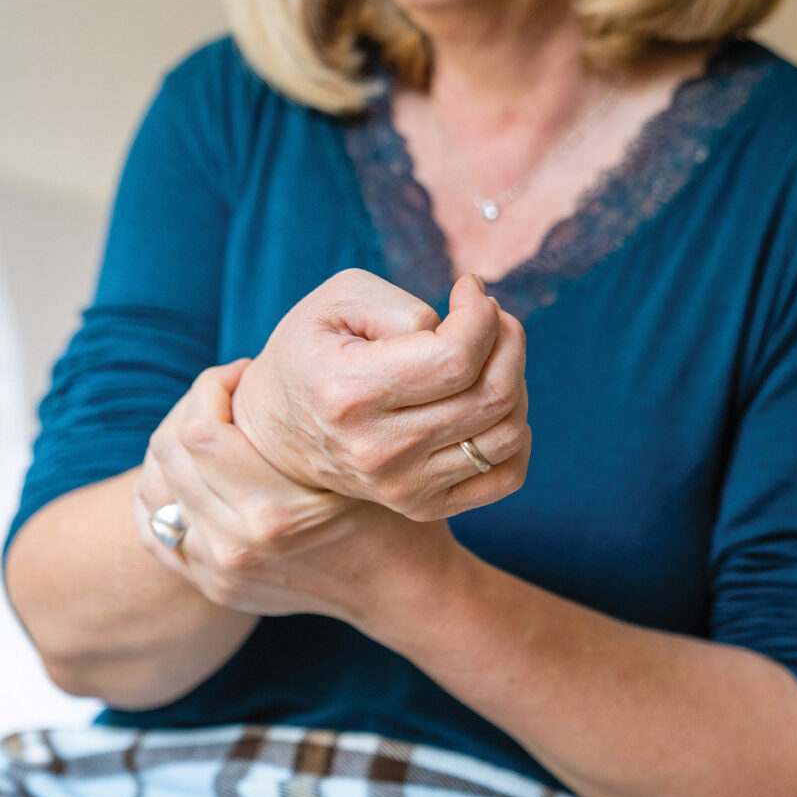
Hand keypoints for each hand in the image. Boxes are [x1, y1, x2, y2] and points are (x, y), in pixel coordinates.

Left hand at [134, 358, 458, 618]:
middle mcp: (236, 546)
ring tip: (210, 427)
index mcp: (274, 514)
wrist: (399, 590)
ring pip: (154, 487)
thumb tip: (249, 377)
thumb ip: (299, 429)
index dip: (214, 387)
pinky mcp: (213, 585)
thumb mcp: (356, 464)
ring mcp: (219, 572)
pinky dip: (161, 496)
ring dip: (175, 446)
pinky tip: (187, 471)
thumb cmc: (390, 514)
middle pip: (169, 453)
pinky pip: (155, 530)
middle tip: (228, 395)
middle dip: (194, 406)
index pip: (199, 430)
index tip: (245, 375)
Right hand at [231, 269, 530, 520]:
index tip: (469, 290)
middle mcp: (377, 450)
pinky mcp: (422, 506)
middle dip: (508, 340)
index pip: (455, 358)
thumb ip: (400, 305)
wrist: (279, 435)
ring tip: (490, 358)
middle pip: (491, 395)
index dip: (481, 315)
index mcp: (349, 392)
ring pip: (508, 434)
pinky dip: (517, 434)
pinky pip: (506, 475)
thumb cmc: (315, 353)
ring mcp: (402, 487)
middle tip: (493, 318)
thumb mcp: (337, 301)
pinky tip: (490, 406)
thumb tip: (457, 330)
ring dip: (515, 382)